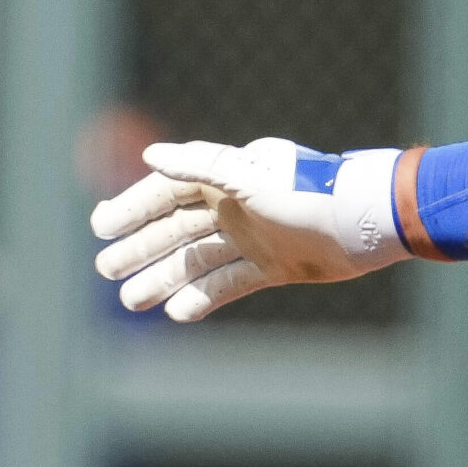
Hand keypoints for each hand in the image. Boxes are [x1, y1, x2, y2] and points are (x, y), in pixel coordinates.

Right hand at [90, 137, 405, 321]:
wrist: (366, 223)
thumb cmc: (310, 193)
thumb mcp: (253, 178)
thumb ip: (203, 166)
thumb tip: (151, 155)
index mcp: (228, 177)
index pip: (168, 190)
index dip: (133, 207)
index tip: (101, 227)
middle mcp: (236, 206)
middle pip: (176, 227)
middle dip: (140, 246)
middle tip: (105, 269)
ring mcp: (253, 237)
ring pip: (196, 258)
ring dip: (163, 276)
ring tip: (129, 298)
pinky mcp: (272, 265)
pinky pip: (228, 282)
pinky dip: (201, 297)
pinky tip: (174, 312)